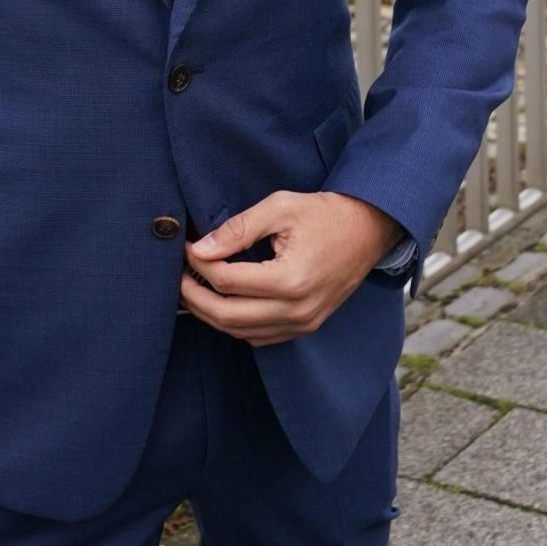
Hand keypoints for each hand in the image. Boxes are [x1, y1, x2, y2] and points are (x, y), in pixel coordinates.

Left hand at [179, 191, 402, 344]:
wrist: (368, 230)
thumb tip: (201, 248)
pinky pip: (259, 337)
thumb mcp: (279, 208)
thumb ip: (237, 229)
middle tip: (178, 277)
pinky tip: (222, 303)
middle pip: (227, 316)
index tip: (188, 247)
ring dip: (211, 314)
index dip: (199, 265)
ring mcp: (303, 323)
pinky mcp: (306, 326)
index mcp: (290, 279)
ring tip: (193, 289)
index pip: (227, 281)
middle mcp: (297, 309)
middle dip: (194, 297)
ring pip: (240, 332)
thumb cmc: (325, 214)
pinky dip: (235, 325)